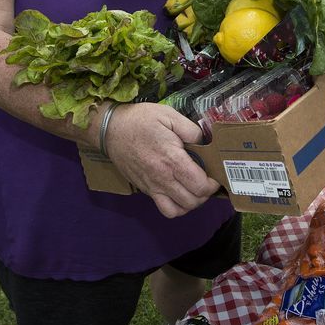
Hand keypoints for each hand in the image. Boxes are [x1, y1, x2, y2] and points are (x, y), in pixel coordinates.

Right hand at [103, 102, 220, 217]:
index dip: (212, 183)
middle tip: (207, 180)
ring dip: (192, 203)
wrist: (110, 129)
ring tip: (195, 188)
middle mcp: (162, 178)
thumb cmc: (140, 120)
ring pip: (179, 210)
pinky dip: (176, 207)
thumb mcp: (169, 115)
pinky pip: (164, 209)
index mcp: (171, 159)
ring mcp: (152, 186)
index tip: (215, 173)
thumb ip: (191, 130)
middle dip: (205, 193)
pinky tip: (180, 193)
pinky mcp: (145, 190)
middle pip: (192, 201)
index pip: (199, 185)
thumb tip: (206, 142)